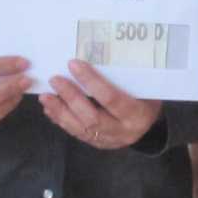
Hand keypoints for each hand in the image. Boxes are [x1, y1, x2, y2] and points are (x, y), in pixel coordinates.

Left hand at [39, 59, 160, 151]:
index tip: (74, 64)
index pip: (110, 99)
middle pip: (91, 117)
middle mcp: (122, 131)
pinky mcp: (97, 144)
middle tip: (55, 80)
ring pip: (80, 128)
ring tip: (45, 96)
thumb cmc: (147, 99)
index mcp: (136, 115)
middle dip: (70, 98)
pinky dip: (61, 120)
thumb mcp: (143, 87)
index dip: (91, 81)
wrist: (152, 127)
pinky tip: (50, 108)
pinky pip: (76, 133)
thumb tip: (95, 54)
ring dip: (60, 111)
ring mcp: (109, 141)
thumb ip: (123, 78)